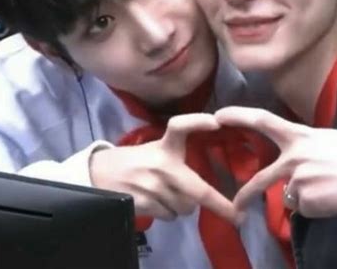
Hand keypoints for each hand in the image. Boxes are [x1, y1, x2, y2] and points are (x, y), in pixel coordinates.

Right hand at [90, 113, 236, 223]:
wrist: (99, 175)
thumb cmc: (134, 161)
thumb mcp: (155, 150)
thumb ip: (177, 157)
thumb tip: (205, 175)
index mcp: (164, 146)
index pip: (179, 126)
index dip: (197, 122)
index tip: (216, 121)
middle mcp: (161, 165)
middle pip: (199, 190)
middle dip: (221, 206)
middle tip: (238, 216)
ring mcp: (153, 187)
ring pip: (186, 207)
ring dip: (184, 205)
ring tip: (168, 193)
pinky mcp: (144, 204)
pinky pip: (170, 215)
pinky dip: (169, 212)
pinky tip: (156, 201)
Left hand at [215, 106, 336, 217]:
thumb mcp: (328, 140)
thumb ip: (306, 148)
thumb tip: (297, 162)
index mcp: (300, 135)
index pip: (262, 120)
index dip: (238, 115)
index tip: (219, 115)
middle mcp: (293, 157)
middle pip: (261, 178)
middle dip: (245, 194)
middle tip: (235, 205)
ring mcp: (297, 180)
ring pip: (290, 196)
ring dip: (306, 197)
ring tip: (330, 191)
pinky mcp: (306, 201)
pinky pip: (305, 208)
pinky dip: (316, 207)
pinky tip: (333, 198)